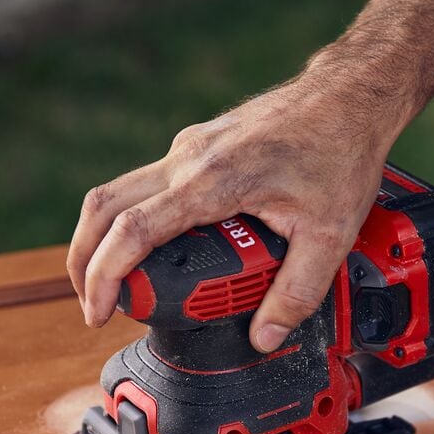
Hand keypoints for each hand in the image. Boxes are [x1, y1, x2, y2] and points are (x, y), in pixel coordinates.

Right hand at [66, 75, 398, 350]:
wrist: (349, 96)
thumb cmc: (340, 151)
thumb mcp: (329, 234)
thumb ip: (297, 291)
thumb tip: (265, 338)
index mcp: (211, 181)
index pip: (132, 231)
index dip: (104, 276)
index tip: (99, 312)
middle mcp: (188, 160)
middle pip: (104, 207)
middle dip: (84, 260)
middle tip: (94, 305)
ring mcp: (189, 148)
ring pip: (120, 190)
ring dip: (103, 236)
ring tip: (114, 281)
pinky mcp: (199, 144)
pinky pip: (150, 182)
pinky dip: (136, 216)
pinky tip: (159, 246)